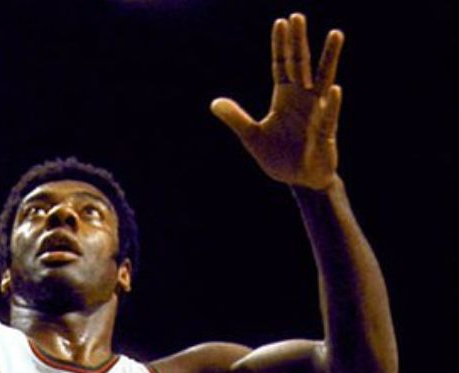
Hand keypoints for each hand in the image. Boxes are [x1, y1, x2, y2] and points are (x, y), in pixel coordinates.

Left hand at [211, 13, 343, 190]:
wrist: (300, 180)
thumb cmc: (279, 156)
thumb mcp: (252, 136)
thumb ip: (236, 118)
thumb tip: (214, 103)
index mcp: (285, 97)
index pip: (282, 65)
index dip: (281, 45)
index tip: (280, 21)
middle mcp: (304, 99)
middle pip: (301, 64)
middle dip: (299, 41)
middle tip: (297, 16)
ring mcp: (318, 113)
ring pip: (324, 80)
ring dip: (329, 58)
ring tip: (335, 34)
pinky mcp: (326, 133)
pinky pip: (329, 117)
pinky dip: (331, 104)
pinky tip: (334, 89)